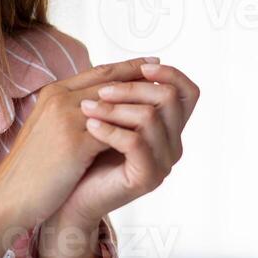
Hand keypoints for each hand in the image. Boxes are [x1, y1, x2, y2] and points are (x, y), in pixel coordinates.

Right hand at [0, 56, 159, 257]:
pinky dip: (132, 131)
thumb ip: (72, 115)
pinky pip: (112, 131)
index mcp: (52, 94)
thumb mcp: (49, 131)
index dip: (125, 68)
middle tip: (164, 72)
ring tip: (164, 102)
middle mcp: (59, 99)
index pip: (96, 73)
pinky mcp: (74, 142)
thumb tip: (102, 109)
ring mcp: (66, 118)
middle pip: (109, 81)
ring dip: (140, 103)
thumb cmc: (29, 169)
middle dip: (139, 76)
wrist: (7, 196)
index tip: (148, 65)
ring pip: (114, 102)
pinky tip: (150, 135)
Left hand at [54, 61, 200, 228]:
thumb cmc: (86, 154)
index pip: (188, 92)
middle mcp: (172, 144)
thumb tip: (141, 60)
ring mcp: (162, 162)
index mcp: (168, 127)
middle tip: (100, 91)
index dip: (170, 74)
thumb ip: (126, 94)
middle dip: (132, 88)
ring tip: (85, 108)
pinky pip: (135, 142)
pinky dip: (110, 129)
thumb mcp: (109, 116)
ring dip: (115, 108)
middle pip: (169, 99)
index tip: (142, 67)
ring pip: (150, 118)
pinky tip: (89, 125)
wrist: (69, 197)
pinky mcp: (147, 177)